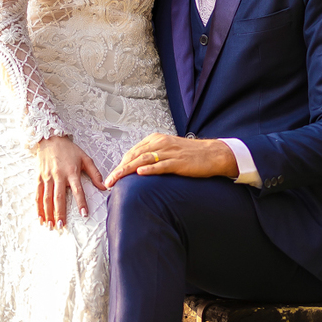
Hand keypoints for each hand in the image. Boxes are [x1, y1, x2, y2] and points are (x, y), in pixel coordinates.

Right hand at [35, 135, 105, 227]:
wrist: (50, 138)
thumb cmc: (69, 149)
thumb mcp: (85, 158)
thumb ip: (95, 173)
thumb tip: (104, 187)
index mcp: (71, 171)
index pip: (77, 190)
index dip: (81, 202)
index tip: (84, 214)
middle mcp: (58, 175)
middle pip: (58, 197)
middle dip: (59, 213)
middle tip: (61, 226)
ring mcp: (47, 177)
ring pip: (47, 198)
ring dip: (48, 213)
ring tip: (50, 225)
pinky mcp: (39, 177)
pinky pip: (38, 194)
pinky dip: (38, 206)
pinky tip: (40, 216)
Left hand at [106, 132, 237, 185]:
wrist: (213, 154)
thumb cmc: (191, 154)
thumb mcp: (169, 150)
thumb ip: (154, 155)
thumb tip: (138, 167)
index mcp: (157, 140)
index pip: (133, 151)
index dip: (121, 163)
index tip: (112, 175)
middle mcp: (161, 143)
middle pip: (134, 155)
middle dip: (119, 169)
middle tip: (108, 181)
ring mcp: (170, 152)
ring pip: (143, 160)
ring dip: (127, 170)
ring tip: (116, 179)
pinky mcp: (178, 162)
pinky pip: (161, 165)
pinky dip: (149, 169)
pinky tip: (140, 173)